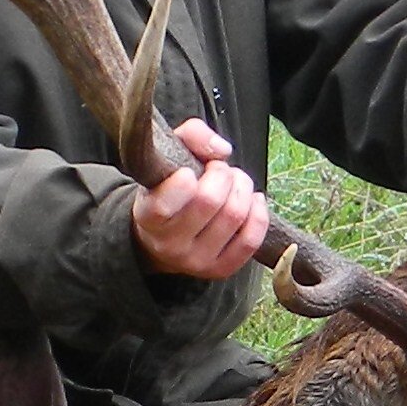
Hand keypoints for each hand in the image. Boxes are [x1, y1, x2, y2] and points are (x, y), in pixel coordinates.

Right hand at [132, 118, 270, 280]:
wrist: (161, 237)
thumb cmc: (167, 188)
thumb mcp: (168, 156)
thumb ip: (191, 136)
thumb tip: (222, 150)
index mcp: (148, 217)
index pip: (165, 203)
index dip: (184, 181)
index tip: (190, 170)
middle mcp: (169, 244)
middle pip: (210, 202)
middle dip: (223, 174)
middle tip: (219, 170)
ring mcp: (196, 261)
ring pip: (234, 216)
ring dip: (243, 188)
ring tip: (234, 182)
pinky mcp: (219, 269)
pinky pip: (250, 240)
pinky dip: (258, 213)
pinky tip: (252, 200)